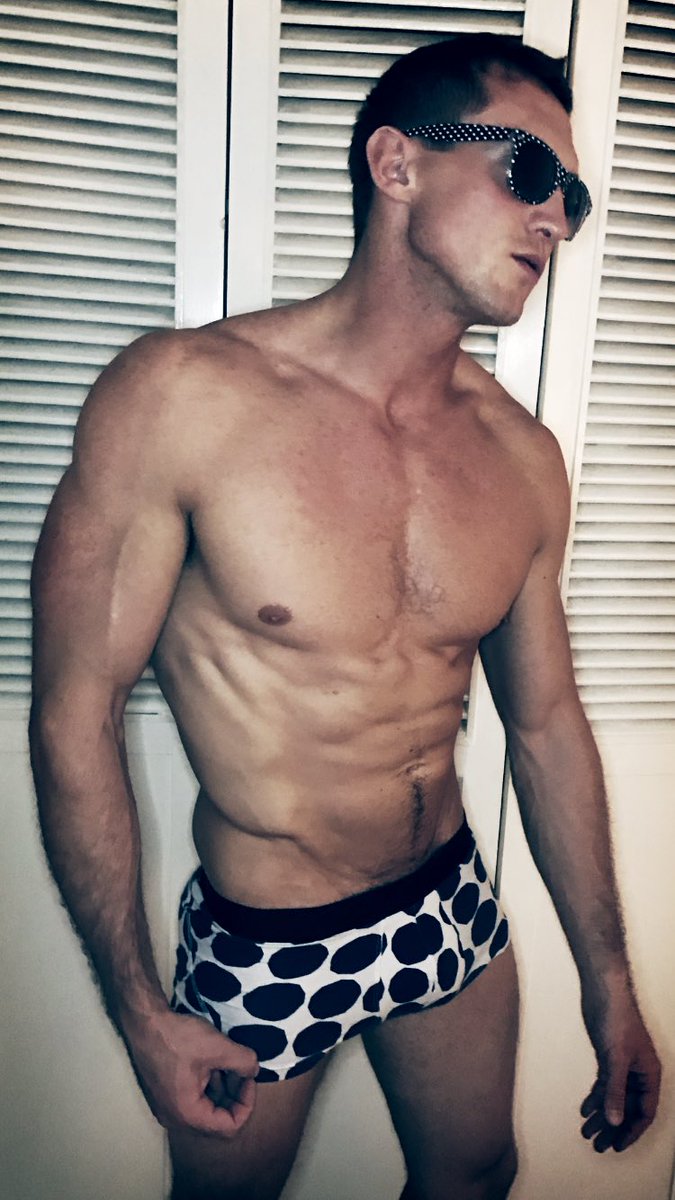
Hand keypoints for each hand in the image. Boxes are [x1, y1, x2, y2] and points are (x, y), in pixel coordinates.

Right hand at [123, 1008, 258, 1136]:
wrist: (144, 1022)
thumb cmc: (178, 1037)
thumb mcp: (218, 1047)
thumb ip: (243, 1062)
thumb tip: (254, 1070)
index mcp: (189, 1114)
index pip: (230, 1127)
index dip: (246, 1104)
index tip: (248, 1078)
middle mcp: (176, 1118)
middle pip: (217, 1120)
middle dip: (234, 1095)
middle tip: (241, 1070)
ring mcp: (168, 1107)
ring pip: (205, 1108)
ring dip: (221, 1089)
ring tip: (227, 1062)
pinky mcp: (165, 1094)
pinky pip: (193, 1099)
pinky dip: (207, 1085)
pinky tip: (212, 1062)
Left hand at [580, 985, 659, 1151]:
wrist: (603, 990)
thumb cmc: (616, 1018)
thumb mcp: (616, 1058)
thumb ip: (615, 1091)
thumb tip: (614, 1120)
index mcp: (649, 1074)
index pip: (644, 1112)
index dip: (631, 1131)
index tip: (617, 1146)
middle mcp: (639, 1072)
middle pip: (627, 1108)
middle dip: (613, 1127)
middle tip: (597, 1145)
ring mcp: (624, 1065)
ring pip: (614, 1097)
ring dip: (601, 1114)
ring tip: (586, 1131)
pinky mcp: (609, 1057)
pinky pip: (605, 1085)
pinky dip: (595, 1097)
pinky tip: (585, 1108)